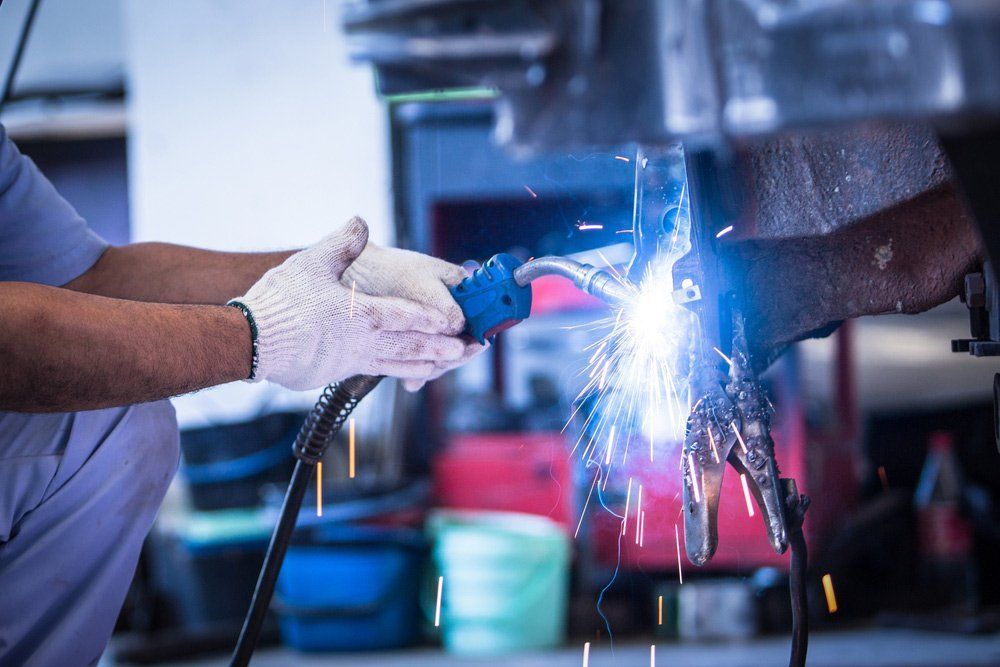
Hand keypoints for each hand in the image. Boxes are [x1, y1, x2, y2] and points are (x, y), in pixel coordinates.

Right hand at [235, 218, 467, 389]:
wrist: (250, 343)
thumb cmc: (280, 304)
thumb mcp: (311, 263)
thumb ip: (340, 243)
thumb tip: (359, 222)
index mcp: (361, 314)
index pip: (406, 317)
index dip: (432, 318)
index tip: (455, 323)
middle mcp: (362, 342)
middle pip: (411, 346)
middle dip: (441, 348)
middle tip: (466, 351)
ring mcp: (350, 361)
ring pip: (397, 365)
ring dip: (425, 366)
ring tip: (443, 367)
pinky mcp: (335, 374)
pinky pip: (374, 372)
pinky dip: (395, 373)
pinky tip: (401, 374)